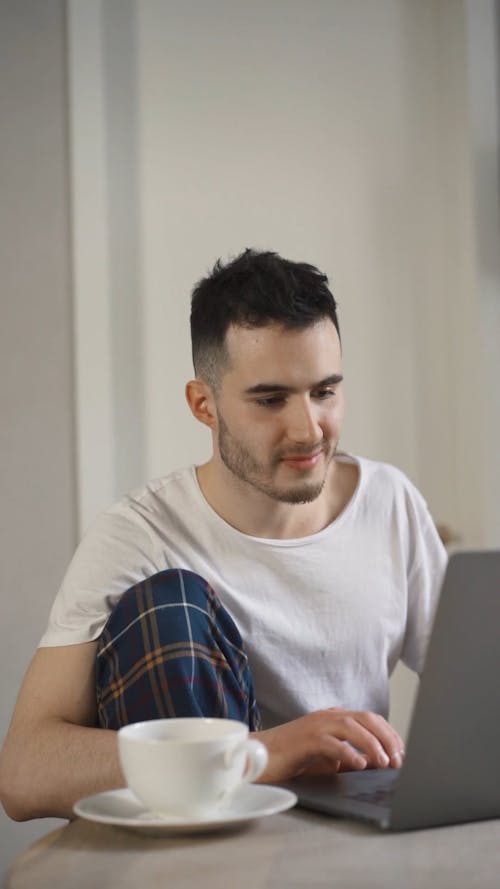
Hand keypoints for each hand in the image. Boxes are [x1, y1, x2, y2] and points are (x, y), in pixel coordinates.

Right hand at [253, 708, 404, 783]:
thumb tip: (375, 765)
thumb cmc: (293, 758)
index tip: (402, 753)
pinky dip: (349, 753)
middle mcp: (328, 716)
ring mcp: (316, 725)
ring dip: (372, 745)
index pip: (370, 719)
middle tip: (398, 759)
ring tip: (385, 763)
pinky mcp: (306, 739)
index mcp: (334, 717)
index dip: (389, 734)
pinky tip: (360, 764)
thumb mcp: (327, 757)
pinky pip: (332, 743)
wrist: (260, 756)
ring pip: (352, 727)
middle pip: (366, 718)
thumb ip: (349, 756)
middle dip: (386, 738)